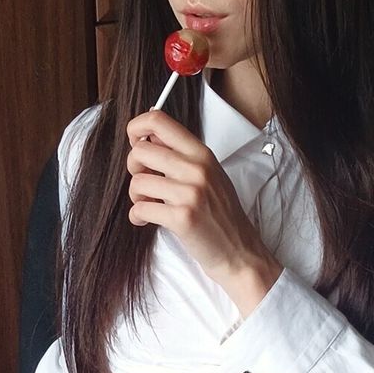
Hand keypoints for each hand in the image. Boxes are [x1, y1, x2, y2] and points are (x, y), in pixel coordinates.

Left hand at [125, 111, 274, 281]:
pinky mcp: (182, 217)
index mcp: (202, 154)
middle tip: (145, 182)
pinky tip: (145, 220)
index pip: (159, 121)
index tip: (135, 142)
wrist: (239, 251)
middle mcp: (197, 169)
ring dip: (136, 196)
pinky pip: (141, 208)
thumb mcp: (209, 175)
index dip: (137, 127)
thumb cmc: (221, 215)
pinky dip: (137, 216)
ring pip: (137, 181)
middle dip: (134, 167)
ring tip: (148, 204)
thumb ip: (182, 156)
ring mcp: (191, 193)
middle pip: (141, 150)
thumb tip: (149, 137)